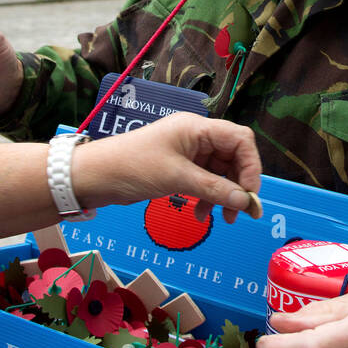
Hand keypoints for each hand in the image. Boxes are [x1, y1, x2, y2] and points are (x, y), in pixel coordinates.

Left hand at [73, 112, 260, 223]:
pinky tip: (200, 213)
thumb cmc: (134, 167)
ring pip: (220, 172)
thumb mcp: (178, 179)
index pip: (240, 140)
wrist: (95, 175)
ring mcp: (187, 152)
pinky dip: (207, 197)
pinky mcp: (178, 167)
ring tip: (221, 219)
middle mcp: (196, 136)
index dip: (252, 167)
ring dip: (223, 195)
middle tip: (240, 213)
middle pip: (233, 157)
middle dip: (239, 185)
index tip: (250, 196)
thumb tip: (246, 202)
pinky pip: (204, 180)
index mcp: (197, 128)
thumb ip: (215, 190)